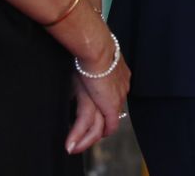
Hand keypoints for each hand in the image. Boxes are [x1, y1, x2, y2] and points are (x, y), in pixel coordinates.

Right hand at [68, 38, 130, 153]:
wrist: (97, 46)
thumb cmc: (90, 46)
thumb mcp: (91, 58)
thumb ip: (88, 66)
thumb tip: (77, 68)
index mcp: (119, 75)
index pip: (114, 99)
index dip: (102, 111)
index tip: (92, 116)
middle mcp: (122, 89)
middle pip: (111, 116)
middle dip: (98, 130)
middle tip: (83, 139)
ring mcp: (116, 99)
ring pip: (103, 126)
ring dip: (87, 139)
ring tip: (74, 148)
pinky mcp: (108, 106)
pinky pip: (97, 128)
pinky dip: (84, 139)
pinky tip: (72, 146)